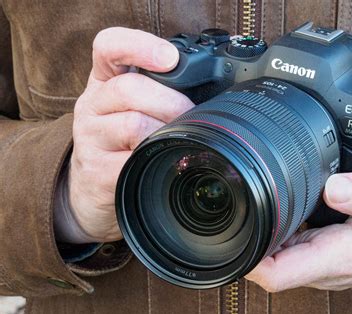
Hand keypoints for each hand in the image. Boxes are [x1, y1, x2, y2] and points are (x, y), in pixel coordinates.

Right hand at [68, 27, 193, 241]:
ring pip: (133, 124)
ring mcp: (91, 138)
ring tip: (178, 139)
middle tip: (188, 115)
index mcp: (104, 80)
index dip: (139, 45)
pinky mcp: (97, 171)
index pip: (108, 46)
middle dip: (171, 102)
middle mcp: (92, 104)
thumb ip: (163, 89)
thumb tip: (216, 90)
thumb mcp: (134, 105)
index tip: (170, 58)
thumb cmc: (123, 137)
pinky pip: (133, 161)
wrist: (92, 185)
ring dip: (166, 132)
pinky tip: (162, 160)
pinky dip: (155, 159)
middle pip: (129, 88)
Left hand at [246, 167, 351, 291]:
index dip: (247, 260)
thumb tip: (331, 187)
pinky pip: (291, 249)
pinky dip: (278, 231)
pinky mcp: (327, 255)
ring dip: (261, 234)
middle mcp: (326, 267)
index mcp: (339, 256)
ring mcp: (324, 263)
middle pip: (267, 264)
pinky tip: (279, 210)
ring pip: (276, 256)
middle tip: (236, 202)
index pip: (277, 274)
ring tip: (254, 201)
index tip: (231, 233)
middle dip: (245, 239)